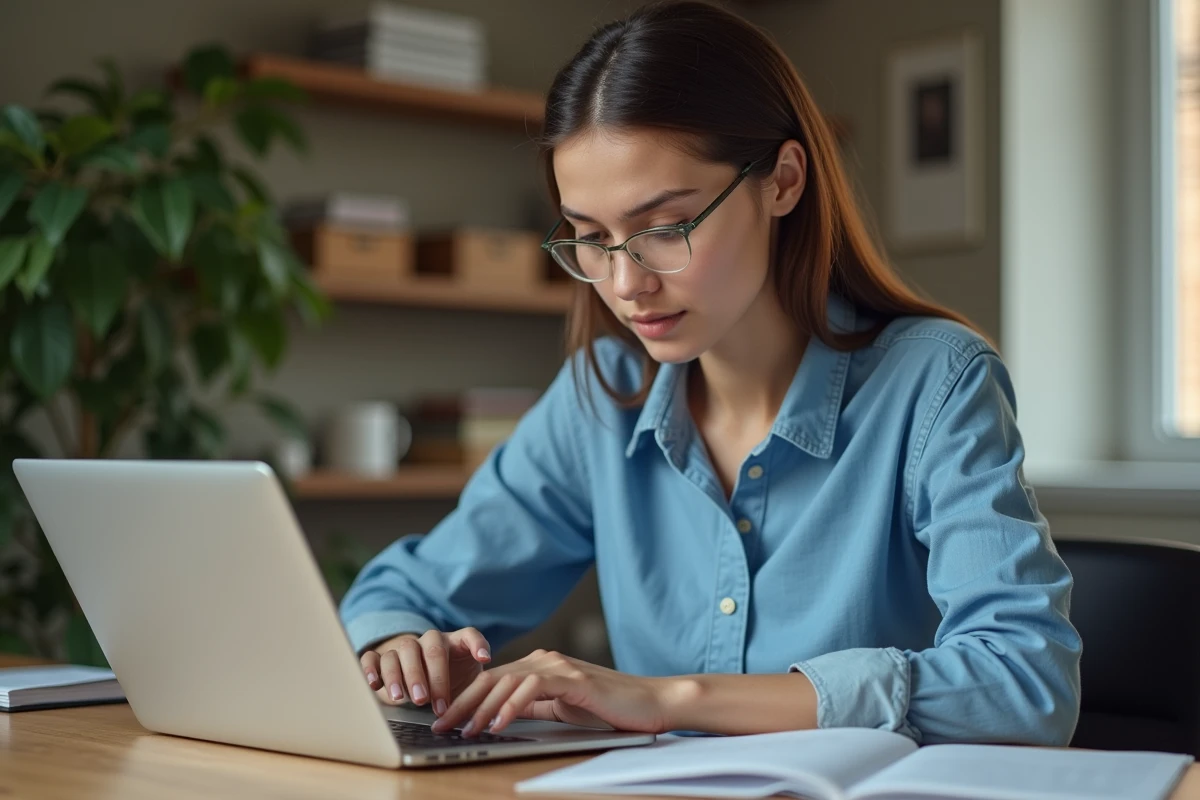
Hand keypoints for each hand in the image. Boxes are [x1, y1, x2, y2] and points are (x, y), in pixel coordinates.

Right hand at [359, 627, 491, 716]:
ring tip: (400, 698)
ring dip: (400, 675)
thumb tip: (481, 718)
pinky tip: (374, 684)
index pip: (469, 636)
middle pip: (430, 648)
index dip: (478, 645)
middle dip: (430, 675)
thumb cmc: (449, 684)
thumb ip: (473, 695)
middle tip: (426, 700)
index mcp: (454, 644)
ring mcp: (404, 647)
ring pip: (401, 651)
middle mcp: (429, 641)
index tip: (484, 659)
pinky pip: (372, 657)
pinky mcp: (380, 657)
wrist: (420, 680)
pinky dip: (371, 668)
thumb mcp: (465, 687)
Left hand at [430, 649, 672, 736]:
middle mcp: (545, 660)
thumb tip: (503, 715)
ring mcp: (558, 666)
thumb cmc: (611, 709)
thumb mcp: (564, 709)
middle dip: (461, 702)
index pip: (492, 681)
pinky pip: (532, 689)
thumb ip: (535, 707)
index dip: (464, 699)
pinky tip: (497, 724)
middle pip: (491, 678)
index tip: (443, 719)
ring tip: (462, 728)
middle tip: (438, 723)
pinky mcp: (572, 678)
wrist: (652, 703)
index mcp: (540, 666)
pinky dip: (510, 707)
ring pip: (506, 681)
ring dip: (480, 707)